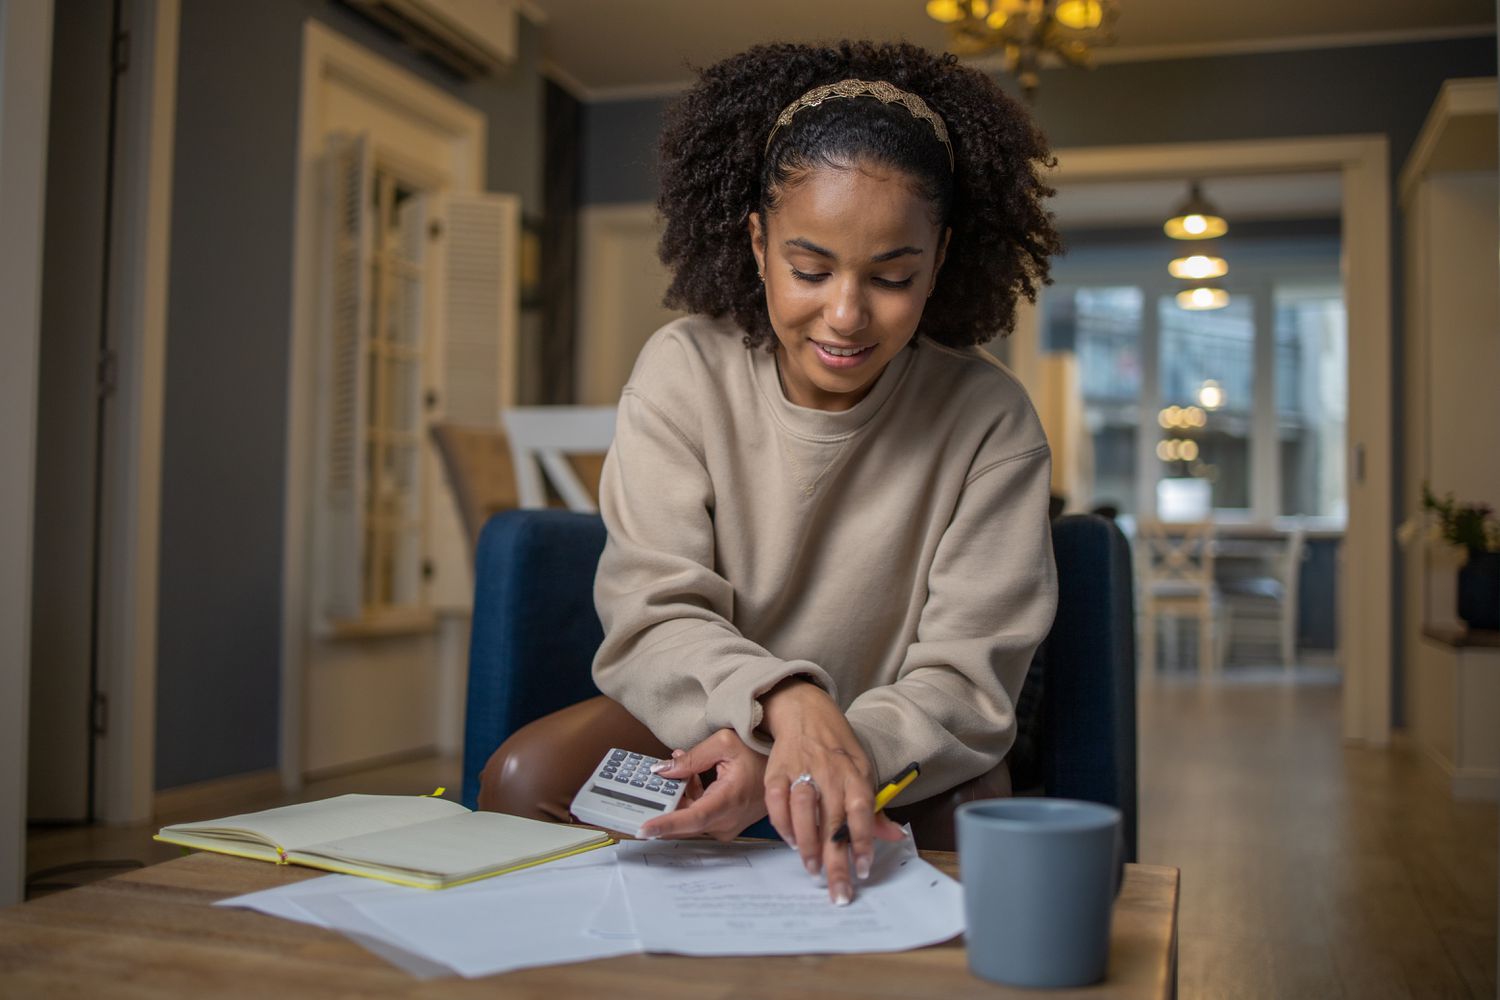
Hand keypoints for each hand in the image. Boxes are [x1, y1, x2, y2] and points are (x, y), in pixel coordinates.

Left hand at [637, 729, 768, 840]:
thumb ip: (691, 758)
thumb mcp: (724, 743)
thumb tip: (662, 771)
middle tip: (648, 786)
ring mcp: (727, 827)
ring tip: (679, 767)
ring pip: (689, 819)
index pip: (692, 818)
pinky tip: (690, 778)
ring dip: (679, 797)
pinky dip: (690, 799)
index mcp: (729, 800)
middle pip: (684, 821)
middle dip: (664, 803)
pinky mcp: (726, 826)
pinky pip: (699, 818)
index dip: (665, 825)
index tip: (643, 829)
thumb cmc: (760, 753)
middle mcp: (727, 821)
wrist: (783, 770)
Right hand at [759, 679, 905, 904]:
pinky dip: (782, 823)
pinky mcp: (777, 771)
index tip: (862, 870)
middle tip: (838, 890)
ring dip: (807, 843)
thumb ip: (874, 809)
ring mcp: (802, 770)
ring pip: (803, 809)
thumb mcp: (862, 773)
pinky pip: (777, 800)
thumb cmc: (838, 750)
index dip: (863, 842)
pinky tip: (791, 841)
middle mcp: (829, 773)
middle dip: (835, 860)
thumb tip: (895, 837)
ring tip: (812, 868)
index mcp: (855, 775)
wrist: (806, 712)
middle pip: (833, 821)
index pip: (862, 812)